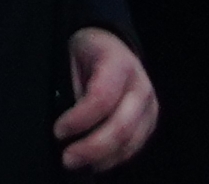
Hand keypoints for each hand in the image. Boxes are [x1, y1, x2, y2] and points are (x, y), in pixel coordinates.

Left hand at [59, 26, 158, 172]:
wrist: (113, 45)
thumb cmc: (89, 53)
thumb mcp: (75, 59)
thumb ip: (74, 91)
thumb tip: (64, 129)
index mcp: (119, 64)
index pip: (101, 98)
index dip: (79, 119)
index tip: (58, 131)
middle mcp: (140, 86)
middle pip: (121, 126)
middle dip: (92, 148)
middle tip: (68, 158)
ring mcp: (149, 106)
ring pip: (130, 141)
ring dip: (103, 158)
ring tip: (79, 163)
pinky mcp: (150, 121)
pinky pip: (135, 146)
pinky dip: (115, 158)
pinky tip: (96, 162)